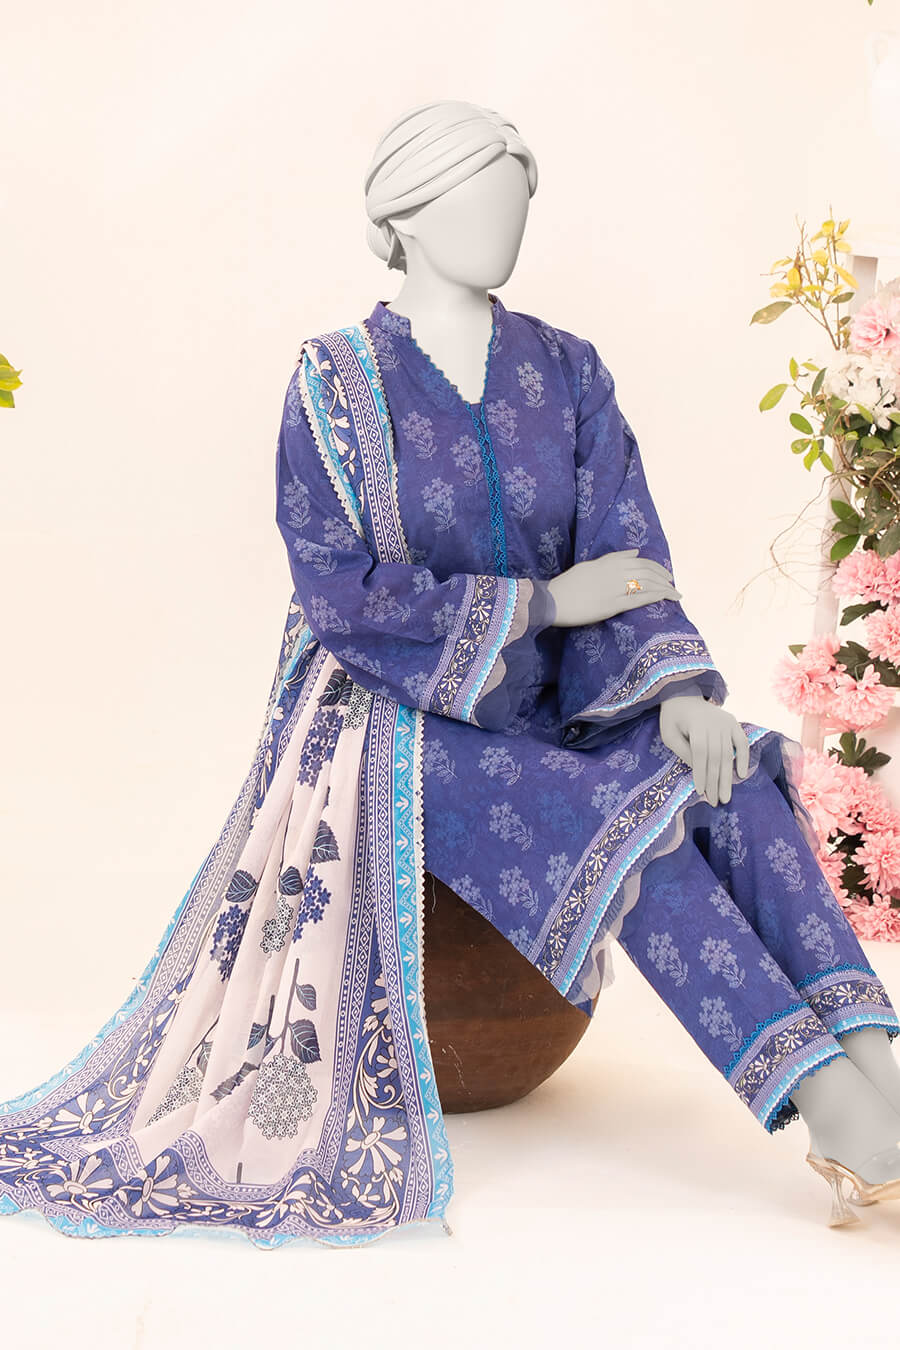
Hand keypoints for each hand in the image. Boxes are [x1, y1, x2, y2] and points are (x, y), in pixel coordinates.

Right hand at [548, 548, 681, 626]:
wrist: (554, 600)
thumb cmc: (568, 584)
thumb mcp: (590, 565)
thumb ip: (613, 558)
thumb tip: (634, 552)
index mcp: (609, 562)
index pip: (640, 561)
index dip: (656, 567)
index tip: (665, 574)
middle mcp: (615, 572)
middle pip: (647, 572)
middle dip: (663, 578)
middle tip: (672, 584)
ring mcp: (615, 588)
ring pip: (647, 584)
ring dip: (664, 587)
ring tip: (675, 593)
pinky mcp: (613, 604)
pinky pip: (640, 598)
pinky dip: (656, 596)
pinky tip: (666, 598)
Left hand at [658, 694, 750, 805]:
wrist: (684, 694)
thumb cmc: (673, 718)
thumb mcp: (668, 733)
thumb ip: (681, 750)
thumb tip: (697, 769)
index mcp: (695, 724)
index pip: (700, 752)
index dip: (701, 772)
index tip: (700, 792)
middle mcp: (714, 723)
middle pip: (716, 756)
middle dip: (715, 781)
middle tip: (715, 801)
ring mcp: (726, 722)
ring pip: (728, 753)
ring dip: (727, 777)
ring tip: (725, 796)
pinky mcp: (734, 723)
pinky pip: (742, 742)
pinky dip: (744, 758)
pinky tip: (741, 774)